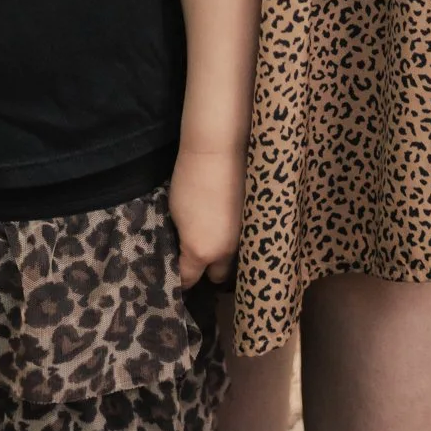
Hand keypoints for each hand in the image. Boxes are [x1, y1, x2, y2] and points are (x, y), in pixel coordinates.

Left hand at [169, 146, 243, 290]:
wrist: (218, 151)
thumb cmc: (189, 179)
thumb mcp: (175, 215)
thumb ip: (181, 241)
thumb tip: (183, 249)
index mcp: (200, 253)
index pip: (188, 280)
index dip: (180, 278)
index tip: (176, 271)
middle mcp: (226, 253)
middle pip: (217, 276)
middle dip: (207, 268)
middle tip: (198, 252)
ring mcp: (244, 239)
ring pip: (234, 260)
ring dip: (224, 254)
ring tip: (215, 235)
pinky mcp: (256, 223)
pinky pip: (245, 242)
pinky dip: (236, 238)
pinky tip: (228, 223)